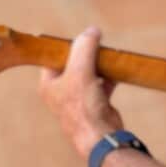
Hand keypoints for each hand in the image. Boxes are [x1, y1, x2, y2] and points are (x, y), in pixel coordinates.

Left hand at [38, 28, 124, 159]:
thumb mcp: (80, 71)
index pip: (53, 57)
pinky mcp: (95, 103)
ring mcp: (79, 98)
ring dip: (99, 64)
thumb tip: (92, 30)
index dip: (66, 46)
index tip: (80, 36)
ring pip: (88, 73)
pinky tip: (117, 70)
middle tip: (97, 42)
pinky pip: (101, 84)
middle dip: (86, 53)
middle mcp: (61, 91)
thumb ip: (84, 48)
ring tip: (108, 54)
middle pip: (73, 64)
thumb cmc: (83, 107)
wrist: (100, 136)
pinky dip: (109, 77)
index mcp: (49, 84)